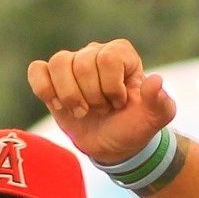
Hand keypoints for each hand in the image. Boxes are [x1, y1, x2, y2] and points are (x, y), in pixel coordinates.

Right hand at [30, 39, 176, 167]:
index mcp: (122, 54)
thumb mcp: (155, 118)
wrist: (113, 145)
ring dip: (70, 95)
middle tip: (101, 110)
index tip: (119, 103)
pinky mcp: (52, 79)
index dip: (111, 88)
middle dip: (92, 96)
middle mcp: (95, 52)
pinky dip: (44, 89)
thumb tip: (156, 81)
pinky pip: (37, 70)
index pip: (107, 59)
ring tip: (82, 111)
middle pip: (81, 62)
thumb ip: (161, 102)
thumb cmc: (135, 126)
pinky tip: (58, 105)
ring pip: (58, 63)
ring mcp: (72, 64)